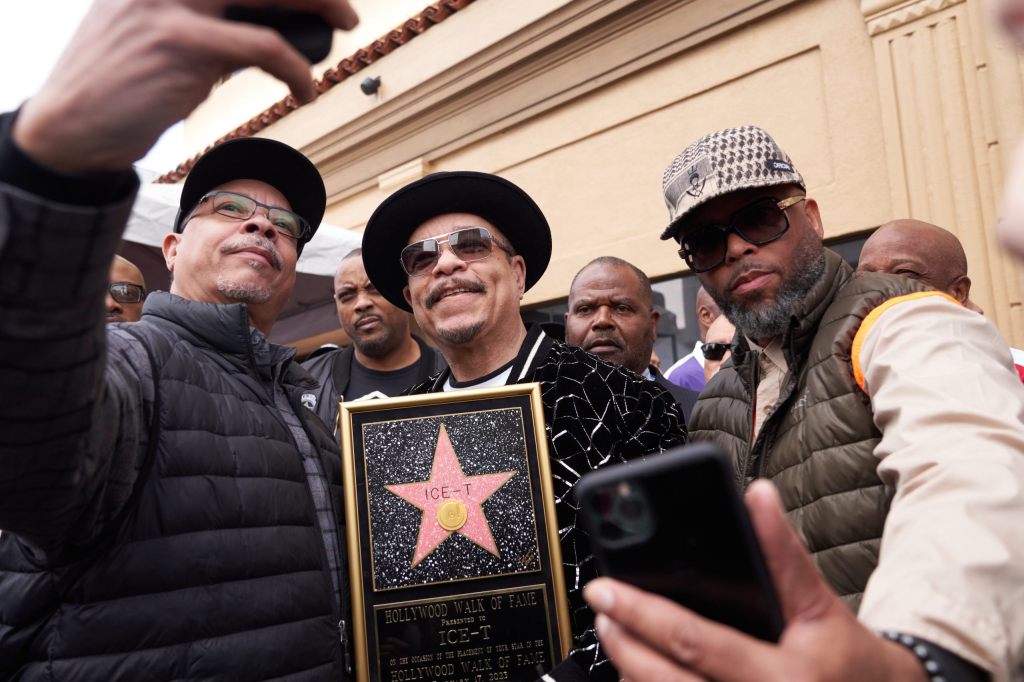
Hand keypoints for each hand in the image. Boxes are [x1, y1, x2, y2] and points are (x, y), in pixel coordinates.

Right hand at [13, 0, 357, 173]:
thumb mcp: (158, 33)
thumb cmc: (121, 83)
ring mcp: (171, 4)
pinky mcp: (182, 44)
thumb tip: (269, 26)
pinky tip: (304, 88)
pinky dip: (296, 68)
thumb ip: (206, 19)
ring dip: (319, 5)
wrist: (71, 125)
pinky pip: (264, 47)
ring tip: (341, 29)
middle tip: (343, 7)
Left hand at [583, 480, 928, 681]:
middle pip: (664, 680)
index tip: (606, 589)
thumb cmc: (849, 662)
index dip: (641, 613)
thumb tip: (757, 494)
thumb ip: (784, 553)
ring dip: (630, 669)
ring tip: (613, 633)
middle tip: (600, 607)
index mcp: (781, 679)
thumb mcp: (820, 605)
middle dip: (623, 640)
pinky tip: (641, 670)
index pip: (693, 642)